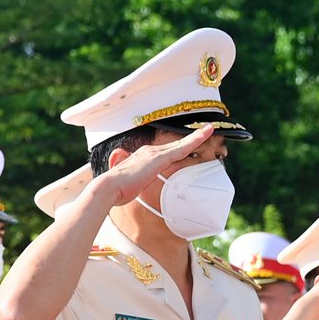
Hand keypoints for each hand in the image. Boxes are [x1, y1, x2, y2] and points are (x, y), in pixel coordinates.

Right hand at [93, 125, 214, 206]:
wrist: (108, 187)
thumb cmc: (116, 190)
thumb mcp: (126, 185)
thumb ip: (129, 182)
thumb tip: (123, 185)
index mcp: (142, 157)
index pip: (165, 152)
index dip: (177, 147)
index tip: (187, 145)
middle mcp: (149, 152)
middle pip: (175, 145)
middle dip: (191, 139)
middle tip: (206, 131)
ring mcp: (155, 153)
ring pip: (181, 143)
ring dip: (197, 136)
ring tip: (210, 129)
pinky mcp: (160, 158)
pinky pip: (183, 147)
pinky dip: (195, 139)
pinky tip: (206, 133)